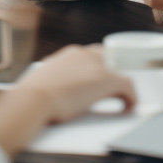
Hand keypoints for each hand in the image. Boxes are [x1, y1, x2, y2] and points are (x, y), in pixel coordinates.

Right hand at [16, 44, 135, 122]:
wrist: (34, 98)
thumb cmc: (31, 96)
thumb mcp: (42, 82)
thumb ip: (51, 81)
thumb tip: (47, 91)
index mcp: (69, 54)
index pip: (89, 56)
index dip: (95, 69)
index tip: (93, 83)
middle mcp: (84, 54)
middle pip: (106, 58)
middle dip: (109, 72)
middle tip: (109, 90)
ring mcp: (95, 65)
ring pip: (117, 71)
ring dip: (118, 86)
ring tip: (121, 99)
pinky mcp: (105, 78)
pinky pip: (127, 85)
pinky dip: (130, 97)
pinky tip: (128, 107)